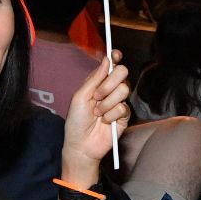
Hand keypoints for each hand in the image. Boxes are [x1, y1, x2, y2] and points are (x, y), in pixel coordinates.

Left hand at [62, 52, 131, 173]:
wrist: (81, 144)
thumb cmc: (76, 121)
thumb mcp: (80, 96)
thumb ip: (95, 78)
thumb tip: (106, 60)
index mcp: (98, 82)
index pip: (111, 65)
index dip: (115, 58)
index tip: (115, 55)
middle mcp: (110, 90)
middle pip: (122, 73)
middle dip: (109, 84)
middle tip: (97, 96)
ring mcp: (118, 102)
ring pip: (124, 90)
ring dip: (107, 103)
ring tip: (98, 113)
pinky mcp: (125, 116)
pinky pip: (123, 107)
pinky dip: (111, 115)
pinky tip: (105, 122)